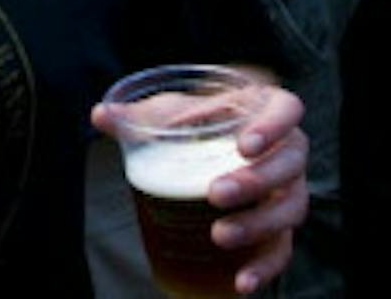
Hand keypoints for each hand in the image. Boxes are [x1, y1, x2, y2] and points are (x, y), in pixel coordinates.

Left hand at [91, 84, 308, 294]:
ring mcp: (287, 191)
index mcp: (267, 110)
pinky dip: (264, 268)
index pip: (287, 109)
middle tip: (215, 193)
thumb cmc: (195, 122)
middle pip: (289, 164)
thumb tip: (100, 116)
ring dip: (257, 225)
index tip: (242, 144)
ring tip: (219, 235)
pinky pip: (281, 250)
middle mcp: (287, 151)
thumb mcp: (169, 112)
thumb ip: (139, 115)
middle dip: (255, 181)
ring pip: (289, 209)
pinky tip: (241, 282)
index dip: (272, 126)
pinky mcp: (280, 228)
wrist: (206, 149)